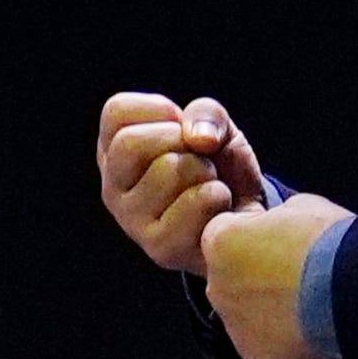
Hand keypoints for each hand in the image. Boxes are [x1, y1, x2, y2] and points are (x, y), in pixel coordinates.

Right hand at [96, 89, 273, 273]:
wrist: (245, 215)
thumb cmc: (219, 165)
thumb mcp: (215, 126)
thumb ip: (206, 113)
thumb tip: (199, 139)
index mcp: (114, 151)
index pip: (117, 112)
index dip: (161, 111)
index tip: (181, 129)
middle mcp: (112, 187)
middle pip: (130, 143)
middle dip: (180, 141)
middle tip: (198, 158)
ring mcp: (131, 221)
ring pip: (169, 169)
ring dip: (206, 171)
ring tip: (208, 185)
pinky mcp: (159, 247)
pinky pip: (195, 202)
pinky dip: (218, 197)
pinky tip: (216, 209)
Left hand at [203, 193, 350, 358]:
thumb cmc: (332, 244)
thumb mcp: (302, 205)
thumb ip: (276, 217)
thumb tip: (280, 224)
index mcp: (221, 243)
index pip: (224, 235)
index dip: (254, 234)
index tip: (279, 238)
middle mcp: (217, 288)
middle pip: (232, 280)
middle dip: (258, 276)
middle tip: (298, 273)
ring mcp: (236, 328)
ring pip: (248, 317)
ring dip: (271, 310)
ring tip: (311, 303)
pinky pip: (268, 347)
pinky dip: (286, 340)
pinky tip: (313, 328)